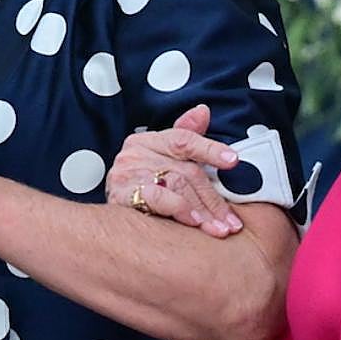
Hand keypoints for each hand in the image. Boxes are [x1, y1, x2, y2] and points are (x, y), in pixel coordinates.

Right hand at [104, 104, 244, 237]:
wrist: (107, 220)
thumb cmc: (144, 185)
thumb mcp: (164, 160)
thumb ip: (185, 135)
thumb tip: (203, 111)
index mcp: (149, 140)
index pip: (184, 139)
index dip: (210, 149)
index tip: (234, 161)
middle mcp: (135, 152)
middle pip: (186, 170)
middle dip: (213, 198)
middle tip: (232, 221)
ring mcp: (126, 173)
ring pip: (176, 184)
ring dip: (202, 210)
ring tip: (218, 228)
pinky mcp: (120, 196)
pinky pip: (156, 197)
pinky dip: (178, 208)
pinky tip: (193, 222)